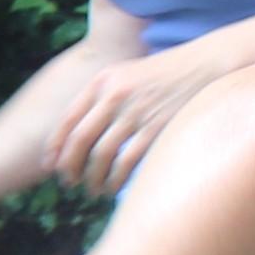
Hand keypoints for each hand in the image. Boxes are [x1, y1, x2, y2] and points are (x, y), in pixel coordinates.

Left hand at [48, 34, 240, 195]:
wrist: (204, 65)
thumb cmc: (163, 75)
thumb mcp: (126, 74)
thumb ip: (101, 97)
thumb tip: (78, 134)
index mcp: (102, 81)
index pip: (68, 118)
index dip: (55, 146)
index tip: (50, 166)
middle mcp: (114, 95)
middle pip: (80, 139)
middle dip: (70, 166)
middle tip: (69, 183)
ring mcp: (136, 112)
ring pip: (101, 155)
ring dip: (93, 178)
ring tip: (93, 190)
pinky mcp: (156, 127)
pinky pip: (127, 161)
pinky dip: (116, 179)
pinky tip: (114, 188)